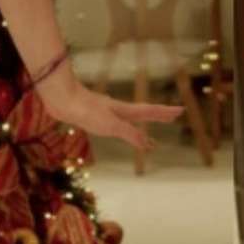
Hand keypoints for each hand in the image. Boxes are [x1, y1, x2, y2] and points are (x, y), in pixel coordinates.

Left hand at [38, 71, 182, 151]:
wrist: (62, 99)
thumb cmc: (86, 110)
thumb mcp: (111, 124)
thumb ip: (129, 133)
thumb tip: (146, 143)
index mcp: (124, 111)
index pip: (150, 111)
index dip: (165, 112)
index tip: (180, 110)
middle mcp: (117, 110)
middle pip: (143, 113)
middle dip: (158, 116)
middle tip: (172, 117)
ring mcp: (105, 112)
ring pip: (129, 119)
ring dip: (141, 125)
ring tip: (147, 135)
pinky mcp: (93, 116)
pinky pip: (115, 124)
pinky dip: (123, 128)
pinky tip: (116, 130)